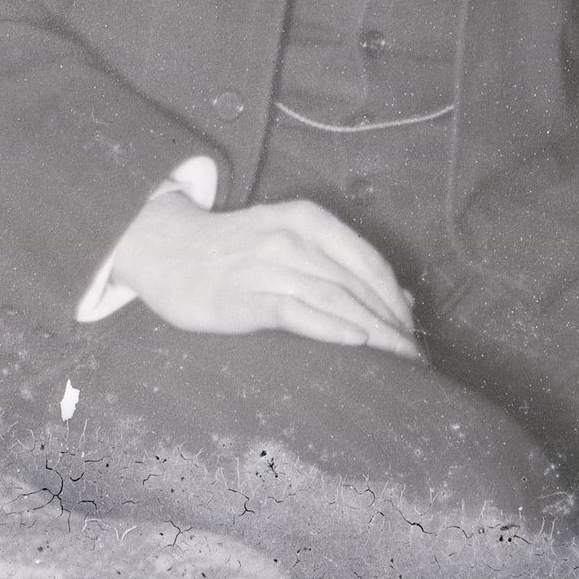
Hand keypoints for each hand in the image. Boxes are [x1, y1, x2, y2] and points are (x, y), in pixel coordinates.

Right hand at [105, 193, 418, 357]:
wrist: (164, 248)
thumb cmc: (233, 249)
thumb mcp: (288, 240)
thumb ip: (339, 264)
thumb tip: (398, 298)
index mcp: (307, 220)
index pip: (368, 261)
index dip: (395, 298)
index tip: (413, 328)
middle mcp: (291, 238)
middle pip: (356, 285)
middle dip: (392, 322)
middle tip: (415, 354)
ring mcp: (266, 266)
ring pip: (334, 299)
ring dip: (373, 332)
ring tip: (398, 358)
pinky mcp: (243, 298)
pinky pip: (297, 312)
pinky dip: (331, 327)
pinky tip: (356, 342)